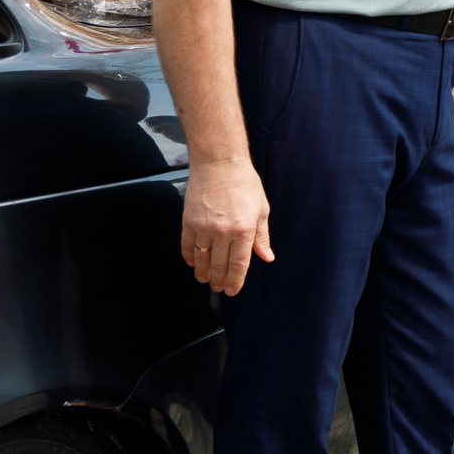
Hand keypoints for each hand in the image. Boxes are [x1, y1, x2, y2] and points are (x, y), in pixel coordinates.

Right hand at [182, 155, 272, 294]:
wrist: (219, 163)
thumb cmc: (244, 183)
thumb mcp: (261, 209)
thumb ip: (262, 236)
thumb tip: (266, 257)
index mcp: (244, 229)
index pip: (239, 264)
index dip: (236, 281)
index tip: (233, 290)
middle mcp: (223, 231)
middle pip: (219, 265)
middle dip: (219, 280)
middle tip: (218, 289)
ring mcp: (203, 227)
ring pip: (201, 258)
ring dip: (202, 272)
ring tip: (205, 280)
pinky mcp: (188, 221)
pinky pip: (186, 245)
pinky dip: (189, 256)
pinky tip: (192, 262)